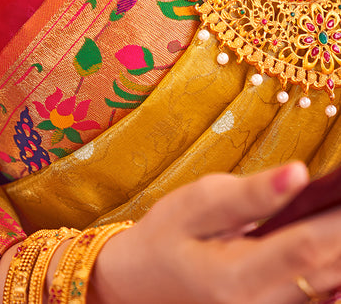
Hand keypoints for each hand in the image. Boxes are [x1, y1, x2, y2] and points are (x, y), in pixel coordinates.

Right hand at [90, 163, 340, 303]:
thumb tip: (300, 173)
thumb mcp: (196, 202)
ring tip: (340, 207)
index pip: (304, 247)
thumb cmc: (168, 235)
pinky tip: (332, 240)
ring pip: (330, 285)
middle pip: (326, 269)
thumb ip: (251, 193)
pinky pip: (321, 296)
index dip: (337, 220)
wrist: (144, 282)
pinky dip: (333, 268)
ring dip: (339, 246)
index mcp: (235, 277)